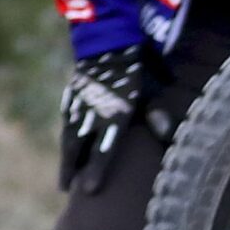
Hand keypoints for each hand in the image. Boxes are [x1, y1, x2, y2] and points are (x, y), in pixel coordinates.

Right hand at [58, 45, 160, 187]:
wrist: (108, 39)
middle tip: (66, 190)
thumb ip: (157, 112)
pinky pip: (67, 121)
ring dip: (66, 157)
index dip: (97, 170)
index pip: (103, 148)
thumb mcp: (152, 87)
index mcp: (114, 112)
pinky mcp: (72, 95)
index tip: (89, 190)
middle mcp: (92, 110)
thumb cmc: (137, 66)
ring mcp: (79, 103)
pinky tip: (65, 148)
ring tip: (64, 178)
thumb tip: (166, 135)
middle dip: (72, 169)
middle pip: (78, 146)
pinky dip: (65, 137)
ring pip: (69, 135)